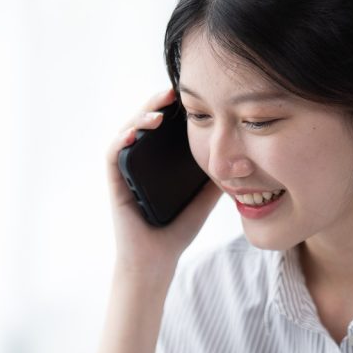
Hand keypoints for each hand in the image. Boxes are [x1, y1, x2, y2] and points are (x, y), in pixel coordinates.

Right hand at [106, 88, 220, 276]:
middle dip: (156, 104)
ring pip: (127, 131)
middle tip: (173, 91)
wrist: (157, 261)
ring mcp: (126, 171)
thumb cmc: (177, 232)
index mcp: (157, 162)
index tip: (189, 95)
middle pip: (144, 121)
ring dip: (140, 117)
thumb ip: (215, 178)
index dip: (172, 108)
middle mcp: (139, 162)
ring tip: (158, 113)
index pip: (162, 127)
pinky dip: (122, 140)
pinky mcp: (115, 183)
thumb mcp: (204, 199)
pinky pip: (113, 154)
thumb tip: (239, 157)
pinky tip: (135, 132)